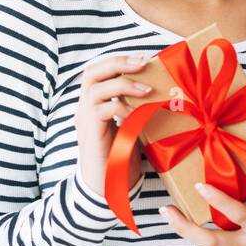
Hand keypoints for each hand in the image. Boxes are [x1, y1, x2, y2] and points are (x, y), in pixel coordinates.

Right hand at [74, 51, 153, 199]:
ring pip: (95, 88)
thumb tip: (161, 91)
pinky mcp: (90, 133)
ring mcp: (84, 119)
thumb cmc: (121, 157)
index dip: (117, 60)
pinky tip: (137, 115)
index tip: (143, 58)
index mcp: (93, 103)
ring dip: (123, 83)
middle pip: (91, 72)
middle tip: (143, 63)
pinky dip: (122, 107)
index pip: (97, 71)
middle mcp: (84, 107)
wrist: (106, 187)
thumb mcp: (131, 126)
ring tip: (147, 90)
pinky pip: (102, 110)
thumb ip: (136, 108)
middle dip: (118, 62)